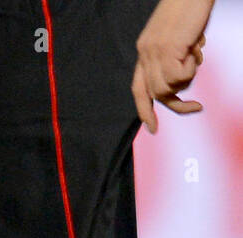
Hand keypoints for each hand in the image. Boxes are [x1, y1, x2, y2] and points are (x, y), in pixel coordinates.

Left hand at [132, 0, 213, 132]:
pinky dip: (191, 67)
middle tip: (197, 107)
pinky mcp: (167, 49)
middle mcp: (145, 53)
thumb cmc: (191, 8)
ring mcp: (154, 52)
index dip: (144, 110)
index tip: (152, 128)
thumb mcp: (180, 37)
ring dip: (189, 77)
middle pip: (157, 93)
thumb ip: (176, 57)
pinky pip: (179, 76)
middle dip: (177, 104)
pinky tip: (194, 48)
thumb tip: (183, 76)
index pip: (138, 88)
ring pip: (169, 87)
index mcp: (145, 50)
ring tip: (195, 54)